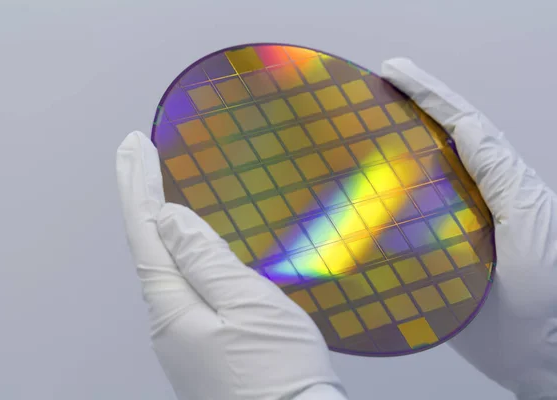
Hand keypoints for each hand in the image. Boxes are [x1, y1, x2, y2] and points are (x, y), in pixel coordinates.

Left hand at [116, 132, 347, 399]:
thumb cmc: (278, 375)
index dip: (137, 186)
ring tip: (152, 187)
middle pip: (149, 245)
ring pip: (167, 266)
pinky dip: (182, 254)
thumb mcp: (246, 304)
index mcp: (174, 307)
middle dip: (142, 195)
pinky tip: (189, 247)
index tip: (130, 147)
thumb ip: (205, 259)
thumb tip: (169, 219)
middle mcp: (170, 321)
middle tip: (135, 154)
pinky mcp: (205, 344)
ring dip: (160, 222)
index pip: (146, 232)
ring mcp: (185, 335)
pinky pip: (186, 286)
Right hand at [381, 59, 556, 399]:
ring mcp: (452, 224)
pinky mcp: (434, 254)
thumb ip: (500, 177)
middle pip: (440, 140)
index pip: (460, 125)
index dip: (428, 94)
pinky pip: (403, 217)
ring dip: (396, 144)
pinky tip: (368, 186)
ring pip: (421, 174)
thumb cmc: (546, 297)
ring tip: (369, 118)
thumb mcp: (529, 223)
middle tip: (380, 81)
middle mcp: (475, 197)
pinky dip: (386, 195)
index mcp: (500, 183)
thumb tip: (467, 129)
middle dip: (412, 106)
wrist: (540, 356)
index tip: (394, 72)